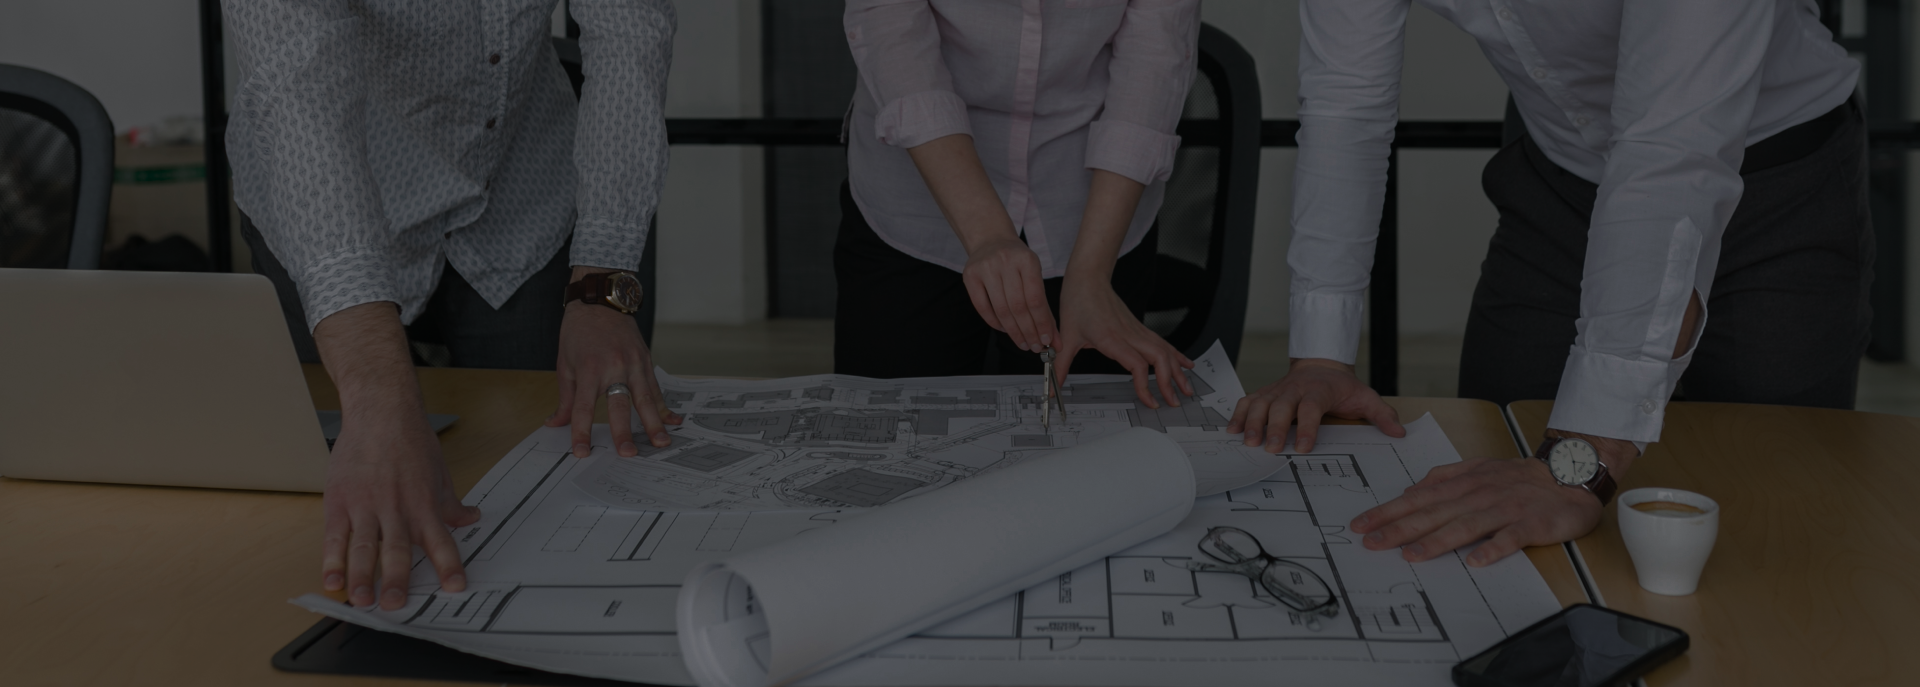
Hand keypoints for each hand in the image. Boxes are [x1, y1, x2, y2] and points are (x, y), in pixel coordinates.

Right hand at [312, 301, 478, 609]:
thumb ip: (451, 502)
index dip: (448, 565)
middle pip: (397, 549)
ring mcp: (366, 505)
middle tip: (395, 605)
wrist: (381, 411)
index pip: (440, 541)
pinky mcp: (340, 500)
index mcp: (423, 504)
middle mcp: (396, 507)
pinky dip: (332, 560)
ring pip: (364, 546)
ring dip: (362, 575)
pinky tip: (331, 580)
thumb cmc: (411, 441)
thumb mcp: (439, 472)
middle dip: (396, 579)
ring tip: (362, 601)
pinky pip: (335, 535)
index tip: (455, 587)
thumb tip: (472, 520)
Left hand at [548, 268, 680, 457]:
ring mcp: (633, 363)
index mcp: (588, 368)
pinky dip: (664, 406)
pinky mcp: (646, 360)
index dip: (581, 431)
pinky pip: (655, 388)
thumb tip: (555, 423)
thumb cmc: (579, 331)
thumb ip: (565, 397)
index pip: (582, 407)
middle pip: (619, 405)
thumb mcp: (565, 363)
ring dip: (654, 423)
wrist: (600, 300)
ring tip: (661, 442)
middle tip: (628, 453)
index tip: (581, 452)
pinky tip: (674, 420)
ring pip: (646, 398)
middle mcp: (613, 366)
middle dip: (624, 432)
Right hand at [961, 235, 1057, 351]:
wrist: (991, 239)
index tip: (1048, 340)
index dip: (1042, 323)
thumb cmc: (1017, 260)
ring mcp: (985, 268)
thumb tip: (1054, 337)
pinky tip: (1005, 330)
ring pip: (1001, 310)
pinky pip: (982, 307)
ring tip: (1023, 343)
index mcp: (1027, 260)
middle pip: (1018, 307)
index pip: (1036, 299)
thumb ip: (1044, 305)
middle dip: (1029, 331)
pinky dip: (995, 323)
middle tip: (1035, 347)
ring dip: (1013, 331)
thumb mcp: (1035, 273)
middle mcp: (1005, 262)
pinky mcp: (970, 276)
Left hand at [1055, 277, 1191, 407]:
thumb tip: (1050, 390)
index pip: (1137, 365)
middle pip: (1159, 359)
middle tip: (1174, 402)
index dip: (1145, 385)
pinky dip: (1176, 355)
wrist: (1088, 278)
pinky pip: (1163, 343)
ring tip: (1186, 389)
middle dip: (1170, 382)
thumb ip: (1060, 367)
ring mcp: (1137, 330)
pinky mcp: (1139, 328)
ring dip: (1178, 371)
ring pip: (1165, 351)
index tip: (1149, 401)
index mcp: (1112, 338)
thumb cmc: (1079, 302)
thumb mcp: (1066, 337)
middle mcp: (1129, 334)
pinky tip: (1186, 364)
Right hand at [1228, 358, 1402, 452]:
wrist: (1320, 365)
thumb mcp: (1365, 396)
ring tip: (1247, 442)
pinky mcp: (1264, 393)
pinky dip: (1238, 415)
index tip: (1304, 447)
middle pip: (1281, 406)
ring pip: (1260, 403)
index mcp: (1319, 391)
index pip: (1311, 408)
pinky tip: (1232, 431)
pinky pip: (1248, 402)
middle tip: (1271, 448)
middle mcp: (1294, 389)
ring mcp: (1277, 390)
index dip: (1307, 427)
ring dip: (1252, 422)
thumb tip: (1399, 432)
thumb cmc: (1341, 387)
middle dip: (1274, 427)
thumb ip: (1381, 415)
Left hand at [1349, 457, 1601, 566]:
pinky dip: (1493, 548)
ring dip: (1438, 540)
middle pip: (1434, 513)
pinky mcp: (1531, 524)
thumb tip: (1412, 488)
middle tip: (1372, 543)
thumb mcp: (1478, 468)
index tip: (1362, 525)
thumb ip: (1444, 477)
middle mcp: (1479, 495)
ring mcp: (1504, 509)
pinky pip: (1510, 538)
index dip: (1388, 512)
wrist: (1571, 472)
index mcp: (1464, 484)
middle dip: (1400, 528)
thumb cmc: (1520, 476)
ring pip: (1466, 525)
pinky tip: (1477, 561)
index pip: (1418, 499)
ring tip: (1412, 555)